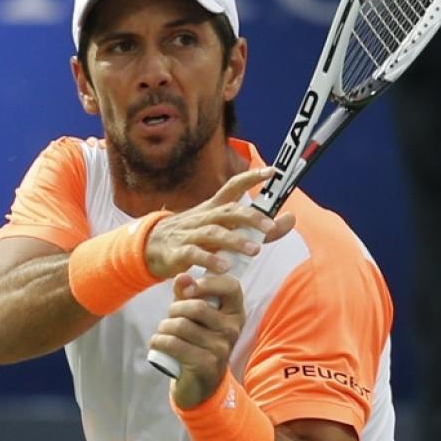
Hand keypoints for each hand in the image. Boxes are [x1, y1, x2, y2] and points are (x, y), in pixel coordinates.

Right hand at [143, 167, 295, 279]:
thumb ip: (257, 228)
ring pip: (214, 233)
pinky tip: (224, 267)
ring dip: (234, 240)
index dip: (252, 178)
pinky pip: (194, 254)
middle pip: (228, 211)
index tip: (272, 172)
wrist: (149, 247)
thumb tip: (290, 218)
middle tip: (270, 227)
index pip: (233, 187)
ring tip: (254, 251)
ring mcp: (189, 234)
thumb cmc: (193, 237)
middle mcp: (203, 217)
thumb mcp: (224, 231)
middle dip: (250, 217)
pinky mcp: (178, 253)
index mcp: (213, 208)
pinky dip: (209, 260)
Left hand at [150, 271, 245, 410]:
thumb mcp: (193, 314)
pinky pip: (174, 344)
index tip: (187, 292)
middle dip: (174, 309)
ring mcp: (221, 349)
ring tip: (162, 332)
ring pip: (181, 326)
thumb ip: (187, 293)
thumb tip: (181, 277)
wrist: (200, 383)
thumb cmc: (196, 341)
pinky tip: (156, 342)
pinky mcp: (205, 364)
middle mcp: (232, 330)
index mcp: (235, 314)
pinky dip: (158, 340)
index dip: (207, 283)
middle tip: (169, 318)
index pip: (231, 286)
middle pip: (197, 307)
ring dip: (163, 326)